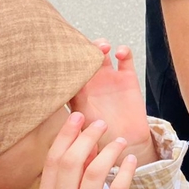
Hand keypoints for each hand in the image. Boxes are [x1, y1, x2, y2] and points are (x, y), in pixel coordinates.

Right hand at [35, 113, 136, 188]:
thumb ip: (70, 182)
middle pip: (71, 161)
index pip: (53, 161)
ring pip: (95, 171)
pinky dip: (125, 170)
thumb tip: (85, 144)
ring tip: (121, 141)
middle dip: (86, 137)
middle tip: (101, 123)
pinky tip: (131, 160)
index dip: (65, 135)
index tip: (77, 117)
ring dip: (109, 150)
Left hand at [70, 42, 156, 164]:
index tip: (65, 56)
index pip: (67, 71)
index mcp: (77, 92)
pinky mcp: (128, 77)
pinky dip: (123, 51)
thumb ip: (73, 117)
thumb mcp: (82, 128)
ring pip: (102, 53)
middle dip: (82, 48)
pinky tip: (120, 53)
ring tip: (103, 48)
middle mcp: (92, 82)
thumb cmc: (101, 138)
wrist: (125, 143)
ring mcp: (109, 78)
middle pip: (83, 57)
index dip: (66, 60)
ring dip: (101, 45)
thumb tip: (60, 109)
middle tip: (85, 50)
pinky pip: (125, 58)